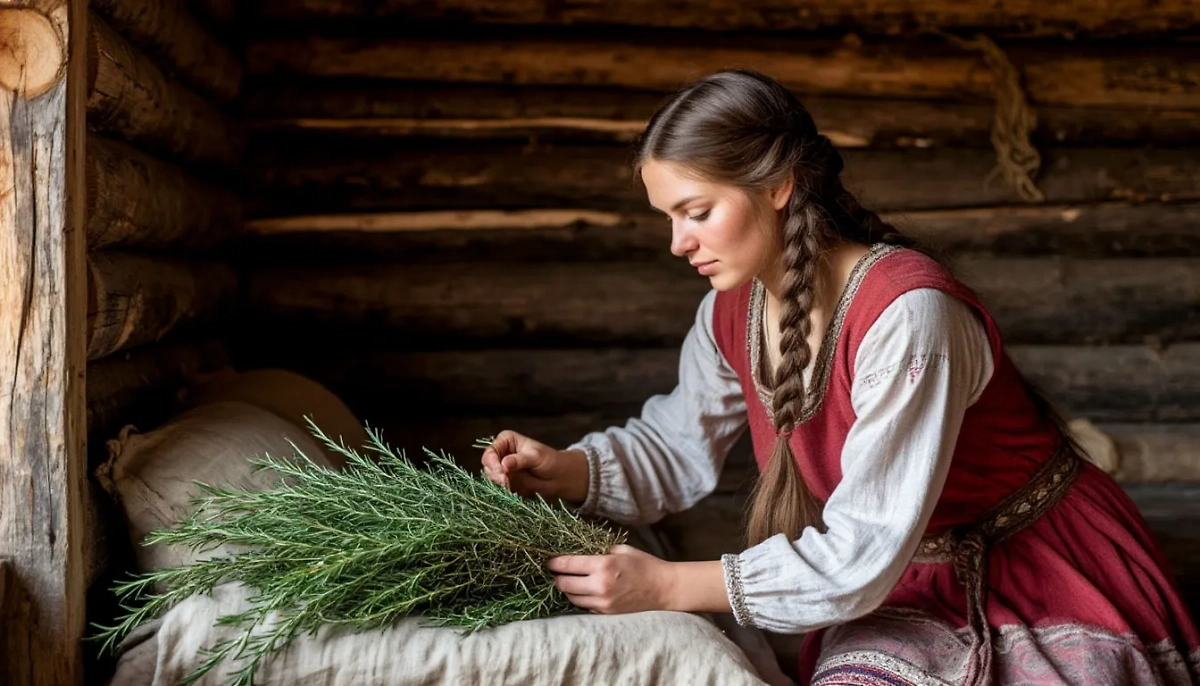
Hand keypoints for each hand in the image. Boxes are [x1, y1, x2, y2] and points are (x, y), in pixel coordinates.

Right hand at [481, 430, 588, 501]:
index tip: (501, 472)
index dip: (492, 462)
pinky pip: (500, 488)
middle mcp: (501, 453)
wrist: (560, 476)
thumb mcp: (535, 457)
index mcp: (506, 440)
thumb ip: (519, 460)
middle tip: (506, 482)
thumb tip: (504, 465)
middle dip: (495, 475)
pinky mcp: (506, 481)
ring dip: (501, 484)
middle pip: (487, 465)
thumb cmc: (549, 460)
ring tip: (513, 485)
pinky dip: (508, 490)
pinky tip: (518, 489)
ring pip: (492, 478)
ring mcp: (503, 468)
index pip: (490, 451)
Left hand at [546, 545, 676, 613]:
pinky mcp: (605, 613)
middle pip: (563, 584)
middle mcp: (599, 586)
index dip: (554, 562)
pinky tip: (584, 589)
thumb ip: (598, 550)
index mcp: (603, 566)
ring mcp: (602, 603)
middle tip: (556, 570)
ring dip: (567, 588)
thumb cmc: (644, 565)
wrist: (664, 589)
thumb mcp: (621, 550)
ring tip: (569, 580)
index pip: (567, 565)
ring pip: (571, 597)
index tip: (548, 560)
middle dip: (557, 576)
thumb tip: (576, 550)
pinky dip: (580, 598)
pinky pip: (584, 606)